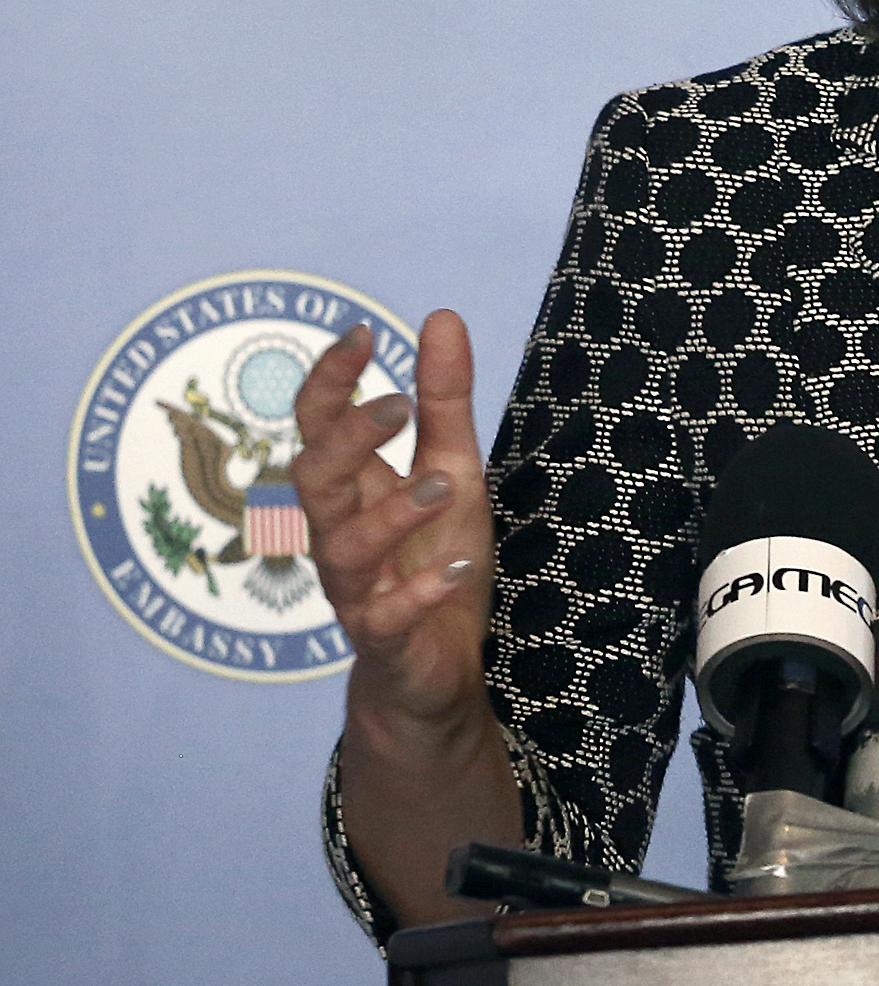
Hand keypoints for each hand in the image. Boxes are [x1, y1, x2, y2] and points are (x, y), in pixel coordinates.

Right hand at [294, 312, 497, 768]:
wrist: (437, 669)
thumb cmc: (435, 559)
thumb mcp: (456, 472)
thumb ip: (445, 402)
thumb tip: (440, 315)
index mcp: (353, 489)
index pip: (318, 425)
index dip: (330, 381)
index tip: (362, 333)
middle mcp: (340, 533)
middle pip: (313, 480)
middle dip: (347, 441)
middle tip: (396, 407)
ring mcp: (357, 589)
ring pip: (342, 548)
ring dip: (391, 513)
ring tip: (444, 486)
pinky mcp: (383, 639)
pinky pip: (384, 617)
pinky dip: (417, 592)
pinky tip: (458, 570)